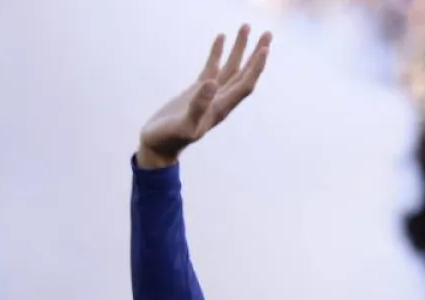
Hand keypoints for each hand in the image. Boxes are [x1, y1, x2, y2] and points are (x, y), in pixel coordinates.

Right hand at [136, 25, 271, 168]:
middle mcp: (220, 100)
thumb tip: (211, 84)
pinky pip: (212, 69)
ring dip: (240, 49)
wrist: (157, 146)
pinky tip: (221, 37)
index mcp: (220, 108)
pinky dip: (218, 53)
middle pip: (243, 74)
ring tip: (246, 27)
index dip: (256, 68)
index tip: (264, 48)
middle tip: (268, 33)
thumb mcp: (184, 125)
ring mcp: (209, 95)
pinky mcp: (197, 92)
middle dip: (255, 54)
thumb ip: (198, 106)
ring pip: (230, 69)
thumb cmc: (169, 139)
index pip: (244, 85)